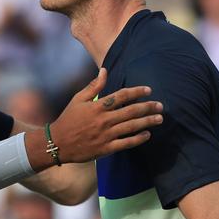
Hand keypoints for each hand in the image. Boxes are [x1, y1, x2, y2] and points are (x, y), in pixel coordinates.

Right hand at [31, 68, 161, 166]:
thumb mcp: (78, 99)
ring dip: (147, 122)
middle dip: (148, 107)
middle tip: (160, 105)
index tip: (148, 90)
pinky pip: (126, 143)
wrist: (58, 142)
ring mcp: (106, 135)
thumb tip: (105, 70)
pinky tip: (147, 134)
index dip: (136, 92)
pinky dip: (138, 139)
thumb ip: (94, 86)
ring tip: (159, 118)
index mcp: (97, 106)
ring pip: (132, 126)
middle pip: (131, 111)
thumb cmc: (68, 119)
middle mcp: (103, 120)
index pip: (121, 96)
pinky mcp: (106, 148)